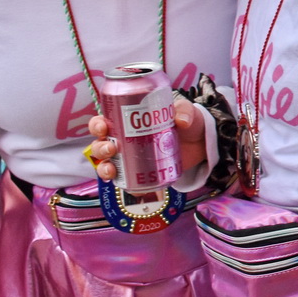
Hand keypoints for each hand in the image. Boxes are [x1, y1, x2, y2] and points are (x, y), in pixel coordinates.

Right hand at [87, 97, 205, 181]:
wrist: (200, 145)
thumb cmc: (187, 124)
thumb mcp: (186, 113)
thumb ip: (185, 112)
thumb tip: (181, 121)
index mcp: (127, 120)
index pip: (105, 121)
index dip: (97, 125)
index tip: (103, 127)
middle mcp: (123, 139)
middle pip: (100, 144)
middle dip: (99, 148)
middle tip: (111, 149)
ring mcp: (130, 157)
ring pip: (106, 163)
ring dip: (103, 167)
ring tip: (112, 169)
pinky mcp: (139, 172)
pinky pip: (123, 179)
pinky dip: (119, 182)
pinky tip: (120, 184)